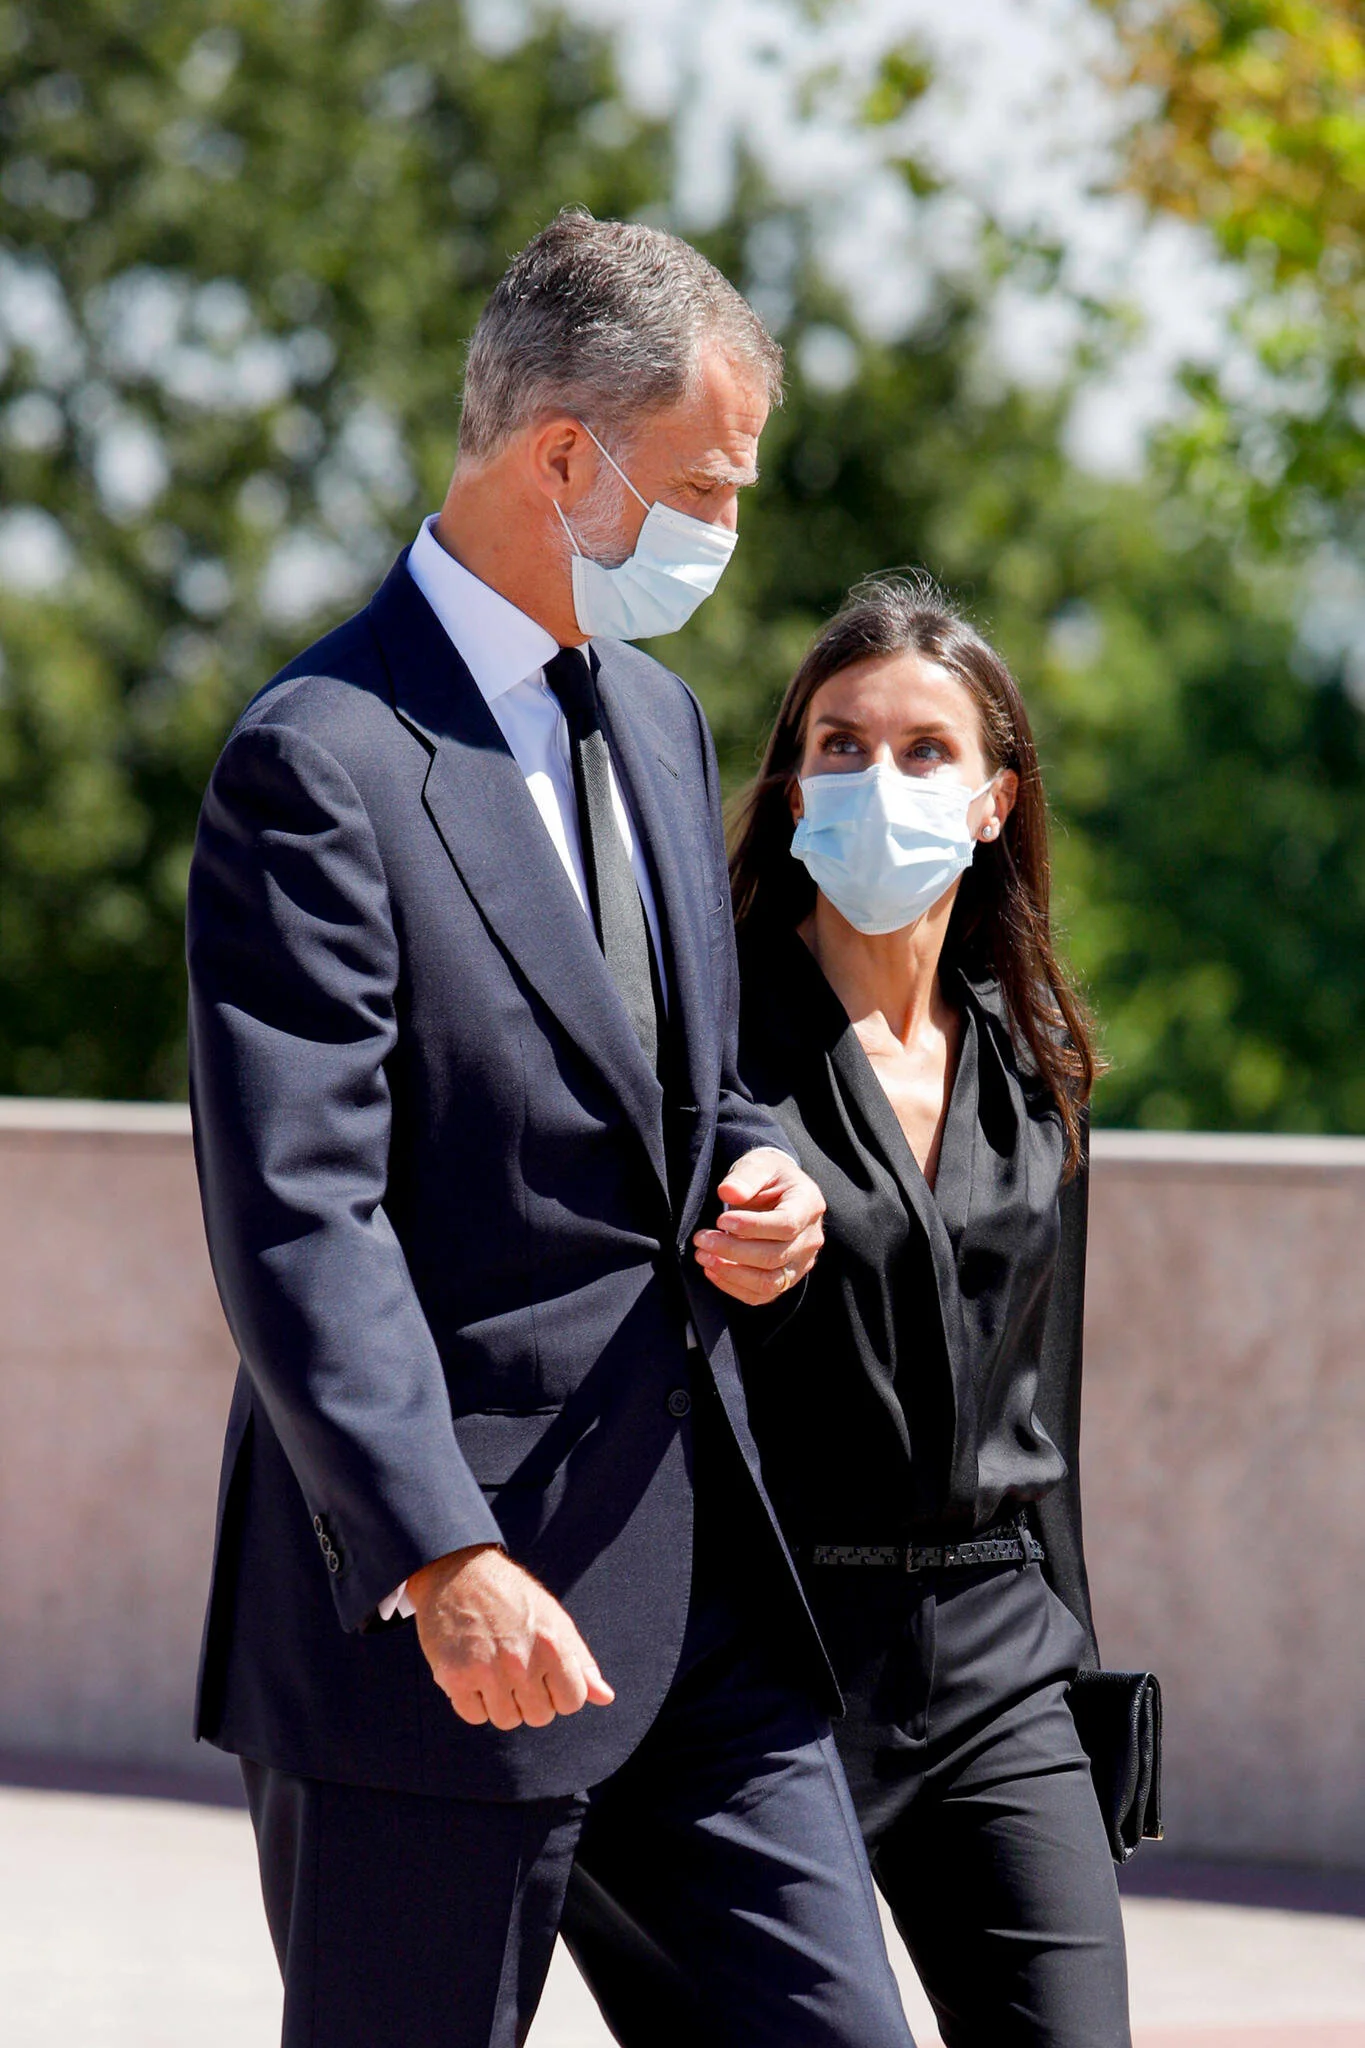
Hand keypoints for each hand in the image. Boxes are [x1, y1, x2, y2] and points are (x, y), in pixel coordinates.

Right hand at [407, 1545, 614, 1730]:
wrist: (460, 1570)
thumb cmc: (512, 1596)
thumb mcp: (555, 1619)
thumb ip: (581, 1661)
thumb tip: (606, 1697)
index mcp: (552, 1645)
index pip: (571, 1702)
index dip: (559, 1691)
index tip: (545, 1673)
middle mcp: (521, 1661)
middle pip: (539, 1716)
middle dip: (530, 1698)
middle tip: (516, 1668)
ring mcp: (487, 1671)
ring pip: (506, 1720)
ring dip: (501, 1702)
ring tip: (494, 1670)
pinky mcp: (455, 1676)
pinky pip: (474, 1716)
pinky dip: (474, 1702)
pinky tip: (473, 1674)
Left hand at [692, 1146, 825, 1307]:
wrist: (775, 1191)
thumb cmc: (767, 1176)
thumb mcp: (758, 1164)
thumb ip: (745, 1176)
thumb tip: (728, 1192)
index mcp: (809, 1205)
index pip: (786, 1224)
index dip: (751, 1227)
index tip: (720, 1220)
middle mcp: (811, 1238)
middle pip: (774, 1256)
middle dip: (732, 1250)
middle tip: (701, 1238)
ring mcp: (801, 1263)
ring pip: (769, 1282)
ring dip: (731, 1273)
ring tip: (703, 1256)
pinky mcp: (786, 1279)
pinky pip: (762, 1295)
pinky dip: (734, 1287)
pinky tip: (712, 1270)